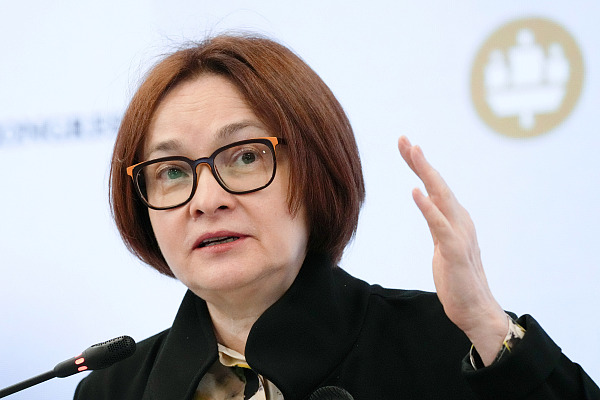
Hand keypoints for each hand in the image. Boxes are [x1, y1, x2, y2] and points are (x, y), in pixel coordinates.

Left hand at [397, 136, 507, 364]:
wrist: (475, 310)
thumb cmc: (458, 278)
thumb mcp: (443, 245)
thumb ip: (437, 224)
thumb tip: (429, 205)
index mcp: (455, 219)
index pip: (434, 187)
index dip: (420, 166)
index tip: (404, 145)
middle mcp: (460, 221)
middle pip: (438, 185)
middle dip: (420, 161)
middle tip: (404, 139)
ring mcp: (459, 235)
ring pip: (441, 197)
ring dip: (426, 173)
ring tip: (413, 152)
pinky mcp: (454, 252)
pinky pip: (439, 226)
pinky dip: (428, 208)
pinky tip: (416, 192)